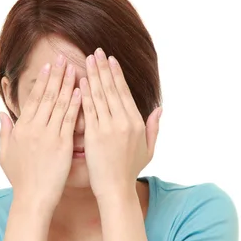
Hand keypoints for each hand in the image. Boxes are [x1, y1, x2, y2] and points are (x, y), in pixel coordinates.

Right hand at [0, 56, 80, 209]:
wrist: (32, 198)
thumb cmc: (21, 180)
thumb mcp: (5, 154)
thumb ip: (4, 132)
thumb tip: (1, 114)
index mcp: (21, 129)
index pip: (33, 99)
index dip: (42, 81)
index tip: (49, 66)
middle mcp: (33, 128)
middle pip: (46, 96)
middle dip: (56, 75)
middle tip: (63, 57)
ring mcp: (48, 136)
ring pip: (58, 104)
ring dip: (67, 84)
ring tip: (74, 67)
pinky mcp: (61, 145)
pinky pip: (69, 120)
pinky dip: (75, 104)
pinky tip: (81, 91)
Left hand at [80, 48, 161, 199]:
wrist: (116, 189)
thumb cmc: (130, 171)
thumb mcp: (148, 149)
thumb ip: (154, 127)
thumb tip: (159, 109)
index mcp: (137, 123)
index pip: (125, 92)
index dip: (117, 74)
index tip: (111, 60)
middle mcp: (124, 122)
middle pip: (112, 89)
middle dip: (103, 68)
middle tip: (96, 51)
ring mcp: (109, 128)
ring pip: (101, 96)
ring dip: (94, 75)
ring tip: (88, 59)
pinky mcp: (94, 136)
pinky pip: (89, 110)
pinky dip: (85, 94)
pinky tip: (81, 81)